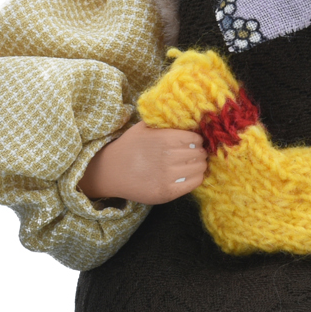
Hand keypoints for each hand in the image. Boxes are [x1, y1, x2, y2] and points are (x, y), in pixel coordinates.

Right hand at [77, 121, 207, 204]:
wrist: (110, 171)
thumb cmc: (129, 147)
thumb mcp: (143, 127)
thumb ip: (164, 122)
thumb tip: (187, 118)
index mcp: (165, 139)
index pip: (196, 139)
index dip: (195, 140)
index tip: (190, 142)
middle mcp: (168, 157)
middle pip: (199, 154)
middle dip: (197, 153)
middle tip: (190, 154)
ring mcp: (168, 176)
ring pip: (199, 168)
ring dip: (197, 166)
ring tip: (189, 165)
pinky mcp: (167, 192)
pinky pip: (194, 183)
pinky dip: (195, 178)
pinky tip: (187, 175)